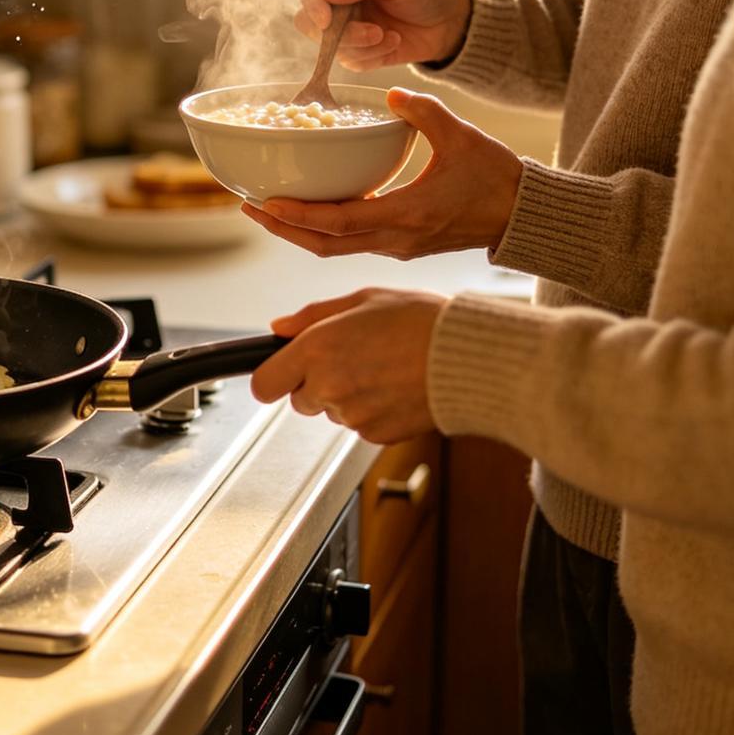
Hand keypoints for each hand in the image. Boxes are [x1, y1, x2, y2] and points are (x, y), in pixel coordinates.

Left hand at [242, 88, 522, 258]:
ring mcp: (398, 246)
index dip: (299, 215)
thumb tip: (393, 93)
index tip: (266, 204)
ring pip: (335, 248)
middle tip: (250, 207)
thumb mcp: (462, 137)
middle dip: (283, 229)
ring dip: (299, 231)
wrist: (525, 216)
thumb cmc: (497, 178)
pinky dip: (324, 229)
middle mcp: (397, 239)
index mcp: (408, 215)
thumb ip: (424, 112)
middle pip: (325, 244)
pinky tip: (309, 208)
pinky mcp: (402, 244)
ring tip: (268, 209)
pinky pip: (352, 242)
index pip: (340, 223)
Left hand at [250, 288, 446, 444]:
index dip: (272, 378)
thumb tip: (279, 329)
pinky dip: (373, 411)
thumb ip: (313, 316)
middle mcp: (328, 385)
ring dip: (347, 396)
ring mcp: (352, 415)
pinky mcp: (375, 435)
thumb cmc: (422, 321)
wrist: (469, 359)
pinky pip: (361, 426)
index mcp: (317, 348)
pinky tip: (396, 388)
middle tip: (352, 360)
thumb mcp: (364, 299)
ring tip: (384, 369)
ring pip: (333, 411)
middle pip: (299, 400)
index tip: (282, 373)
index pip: (264, 383)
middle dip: (316, 384)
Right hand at [296, 0, 471, 70]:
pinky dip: (373, 55)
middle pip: (307, 20)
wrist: (451, 20)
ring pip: (328, 46)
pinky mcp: (357, 52)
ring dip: (360, 45)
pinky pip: (351, 61)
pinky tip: (394, 41)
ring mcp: (346, 27)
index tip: (325, 21)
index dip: (312, 3)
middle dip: (333, 33)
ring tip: (390, 35)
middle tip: (368, 34)